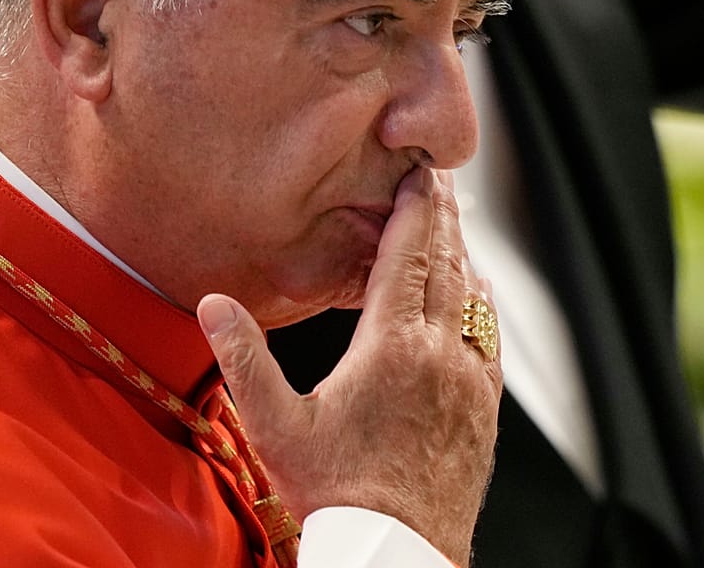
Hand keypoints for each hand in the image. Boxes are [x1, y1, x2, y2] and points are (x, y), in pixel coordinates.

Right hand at [197, 167, 502, 564]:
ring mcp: (469, 380)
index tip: (417, 172)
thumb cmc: (335, 495)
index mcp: (390, 346)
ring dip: (462, 253)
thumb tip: (213, 304)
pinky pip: (490, 336)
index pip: (407, 254)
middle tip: (436, 178)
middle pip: (447, 263)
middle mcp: (440, 353)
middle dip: (440, 215)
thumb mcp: (275, 426)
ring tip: (451, 224)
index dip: (413, 207)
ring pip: (473, 296)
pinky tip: (477, 293)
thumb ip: (244, 358)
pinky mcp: (485, 409)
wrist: (396, 552)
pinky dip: (481, 301)